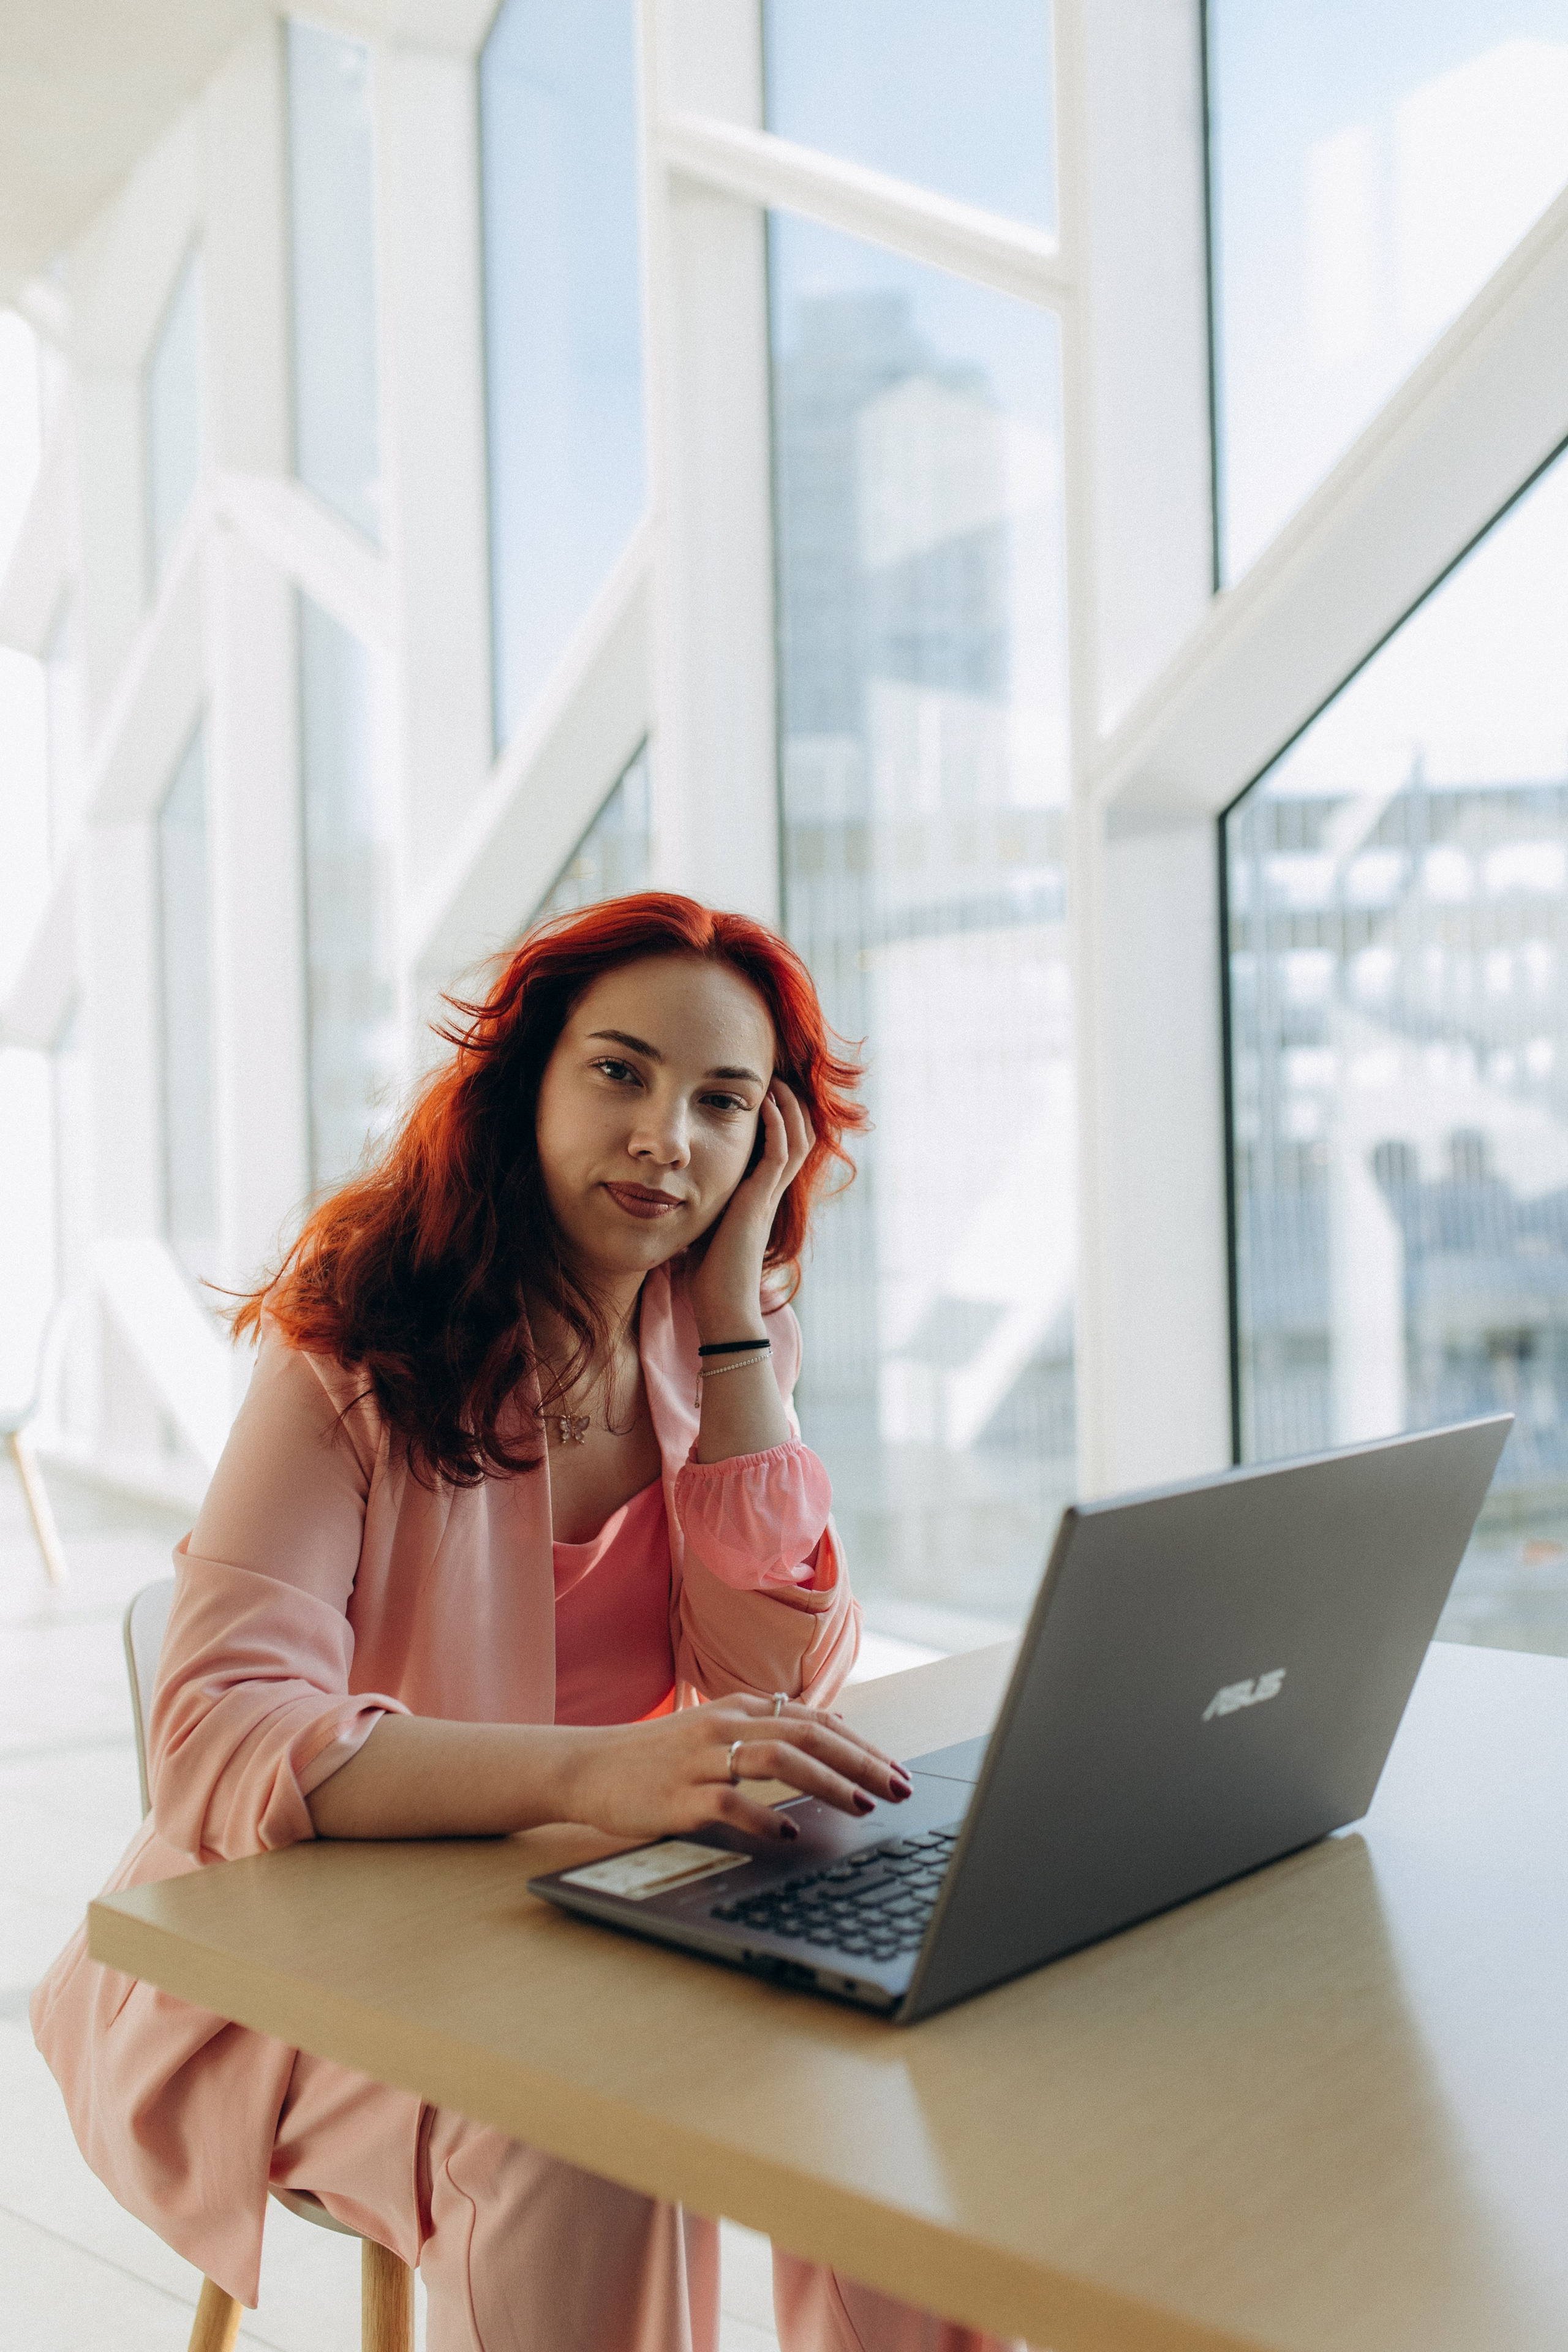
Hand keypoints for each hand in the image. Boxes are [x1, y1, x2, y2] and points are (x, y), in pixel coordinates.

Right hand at [555, 1694, 912, 1843]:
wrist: (586, 1767)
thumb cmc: (655, 1757)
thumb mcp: (713, 1731)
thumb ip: (764, 1730)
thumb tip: (830, 1735)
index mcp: (737, 1709)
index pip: (814, 1719)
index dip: (860, 1744)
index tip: (895, 1769)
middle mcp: (724, 1726)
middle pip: (807, 1734)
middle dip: (861, 1761)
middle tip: (899, 1787)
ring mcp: (701, 1759)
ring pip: (778, 1758)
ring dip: (827, 1782)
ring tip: (861, 1805)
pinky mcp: (679, 1795)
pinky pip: (730, 1803)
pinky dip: (764, 1817)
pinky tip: (788, 1833)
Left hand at [688, 1079, 814, 1338]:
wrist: (720, 1305)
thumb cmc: (708, 1274)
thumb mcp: (702, 1225)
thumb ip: (698, 1203)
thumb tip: (669, 1187)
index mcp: (759, 1197)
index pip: (781, 1149)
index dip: (780, 1120)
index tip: (763, 1093)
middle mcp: (770, 1193)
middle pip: (798, 1138)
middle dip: (791, 1106)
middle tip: (776, 1077)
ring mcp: (768, 1196)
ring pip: (796, 1141)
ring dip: (789, 1108)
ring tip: (776, 1080)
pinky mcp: (760, 1201)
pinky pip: (778, 1154)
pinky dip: (776, 1126)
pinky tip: (765, 1104)